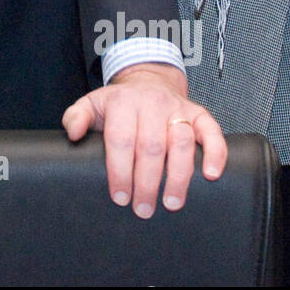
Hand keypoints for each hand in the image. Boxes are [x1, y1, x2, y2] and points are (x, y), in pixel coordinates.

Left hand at [63, 62, 225, 217]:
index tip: (120, 196)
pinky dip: (215, 153)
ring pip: (181, 142)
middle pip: (151, 146)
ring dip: (178, 176)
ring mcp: (177, 108)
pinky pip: (212, 131)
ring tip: (172, 202)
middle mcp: (152, 104)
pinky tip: (211, 175)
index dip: (120, 170)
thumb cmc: (119, 102)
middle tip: (143, 209)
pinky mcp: (199, 113)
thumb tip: (73, 133)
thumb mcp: (92, 103)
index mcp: (123, 102)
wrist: (148, 80)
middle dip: (147, 182)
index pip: (121, 139)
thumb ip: (76, 117)